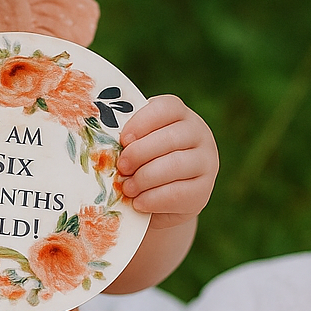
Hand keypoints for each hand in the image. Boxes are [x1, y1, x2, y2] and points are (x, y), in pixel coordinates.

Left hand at [116, 94, 217, 229]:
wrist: (161, 198)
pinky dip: (153, 199)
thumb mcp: (136, 144)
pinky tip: (138, 202)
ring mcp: (206, 161)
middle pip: (171, 138)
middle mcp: (199, 133)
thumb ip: (127, 140)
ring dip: (145, 178)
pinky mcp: (203, 190)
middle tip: (121, 166)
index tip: (123, 140)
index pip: (166, 109)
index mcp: (179, 114)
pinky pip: (178, 193)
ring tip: (127, 188)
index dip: (142, 122)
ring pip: (175, 165)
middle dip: (140, 153)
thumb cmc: (141, 162)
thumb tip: (104, 145)